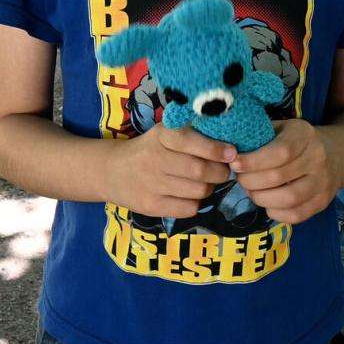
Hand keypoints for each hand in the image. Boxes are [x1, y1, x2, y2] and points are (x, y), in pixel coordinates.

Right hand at [105, 124, 234, 218]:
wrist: (111, 171)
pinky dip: (196, 203)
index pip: (190, 141)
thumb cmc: (148, 150)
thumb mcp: (163, 134)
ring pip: (199, 191)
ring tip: (205, 183)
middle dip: (220, 172)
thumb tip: (229, 146)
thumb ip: (190, 135)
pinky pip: (188, 209)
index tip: (232, 153)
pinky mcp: (151, 206)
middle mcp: (155, 158)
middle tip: (224, 171)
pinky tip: (190, 195)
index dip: (215, 149)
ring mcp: (152, 184)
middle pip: (200, 170)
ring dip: (210, 188)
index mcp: (161, 135)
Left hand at [232, 119, 335, 224]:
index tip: (235, 164)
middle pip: (279, 177)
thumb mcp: (281, 128)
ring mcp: (323, 182)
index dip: (253, 161)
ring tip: (252, 192)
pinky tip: (267, 203)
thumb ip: (259, 135)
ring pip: (288, 199)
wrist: (335, 155)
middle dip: (251, 182)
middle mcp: (318, 158)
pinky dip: (275, 212)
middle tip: (240, 180)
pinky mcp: (323, 202)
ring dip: (261, 198)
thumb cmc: (296, 140)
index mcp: (304, 134)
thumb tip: (228, 149)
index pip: (280, 152)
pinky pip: (296, 215)